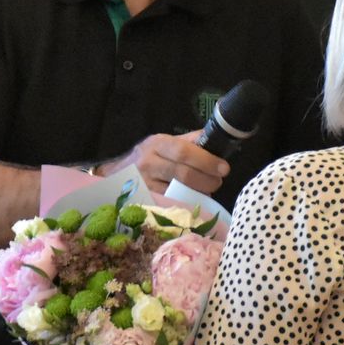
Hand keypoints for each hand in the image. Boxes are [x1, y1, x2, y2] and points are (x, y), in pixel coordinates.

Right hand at [113, 130, 228, 196]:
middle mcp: (148, 163)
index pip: (183, 151)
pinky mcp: (146, 201)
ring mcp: (145, 184)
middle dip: (206, 179)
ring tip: (207, 190)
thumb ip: (190, 142)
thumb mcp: (166, 143)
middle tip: (218, 181)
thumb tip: (216, 140)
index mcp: (157, 144)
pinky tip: (193, 200)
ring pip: (178, 191)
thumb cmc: (150, 156)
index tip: (223, 168)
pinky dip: (187, 202)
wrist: (120, 173)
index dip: (205, 161)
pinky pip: (171, 203)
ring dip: (198, 193)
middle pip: (182, 174)